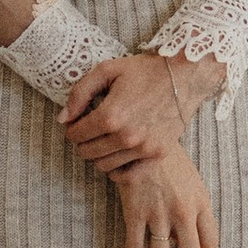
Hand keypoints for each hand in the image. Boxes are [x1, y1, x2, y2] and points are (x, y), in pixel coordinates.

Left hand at [62, 51, 214, 173]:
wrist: (184, 76)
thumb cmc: (145, 70)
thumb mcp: (107, 71)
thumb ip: (80, 93)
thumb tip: (63, 118)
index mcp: (110, 115)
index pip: (76, 135)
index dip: (71, 128)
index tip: (77, 123)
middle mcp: (126, 136)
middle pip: (87, 152)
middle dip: (82, 142)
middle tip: (90, 131)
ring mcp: (144, 148)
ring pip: (104, 165)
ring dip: (98, 155)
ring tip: (104, 141)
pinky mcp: (158, 154)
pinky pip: (129, 176)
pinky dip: (118, 171)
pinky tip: (117, 157)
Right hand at [116, 146, 217, 247]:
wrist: (145, 143)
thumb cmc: (170, 163)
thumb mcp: (194, 184)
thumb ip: (197, 211)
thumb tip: (195, 238)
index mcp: (202, 205)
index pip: (210, 246)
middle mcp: (183, 213)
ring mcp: (159, 214)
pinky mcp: (136, 213)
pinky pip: (135, 247)